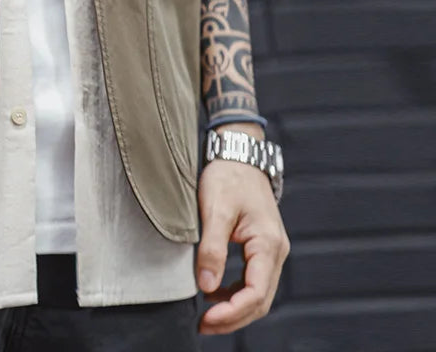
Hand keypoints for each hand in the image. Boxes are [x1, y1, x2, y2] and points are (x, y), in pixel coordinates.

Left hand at [195, 146, 289, 334]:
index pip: (256, 293)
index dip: (232, 312)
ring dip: (234, 308)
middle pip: (260, 300)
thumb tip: (206, 286)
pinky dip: (235, 292)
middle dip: (233, 317)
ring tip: (206, 315)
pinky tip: (214, 292)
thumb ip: (212, 248)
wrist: (239, 154)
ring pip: (258, 292)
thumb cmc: (228, 176)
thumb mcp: (215, 209)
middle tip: (203, 325)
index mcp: (268, 243)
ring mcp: (271, 250)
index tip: (206, 319)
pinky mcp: (261, 246)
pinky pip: (253, 279)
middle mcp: (276, 251)